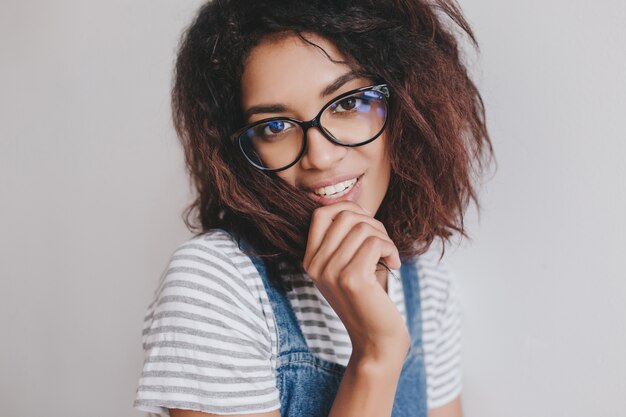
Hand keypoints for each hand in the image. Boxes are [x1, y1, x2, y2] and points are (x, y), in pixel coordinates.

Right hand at [303, 201, 409, 360]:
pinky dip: (390, 248)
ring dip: (385, 238)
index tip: (367, 224)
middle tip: (384, 245)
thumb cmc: (368, 298)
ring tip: (390, 256)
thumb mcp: (347, 266)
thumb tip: (354, 206)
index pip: (320, 214)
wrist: (376, 340)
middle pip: (345, 216)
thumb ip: (344, 239)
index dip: (347, 208)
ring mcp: (331, 272)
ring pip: (363, 228)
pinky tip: (394, 264)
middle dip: (373, 224)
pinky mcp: (352, 279)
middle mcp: (315, 265)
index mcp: (310, 260)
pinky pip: (375, 242)